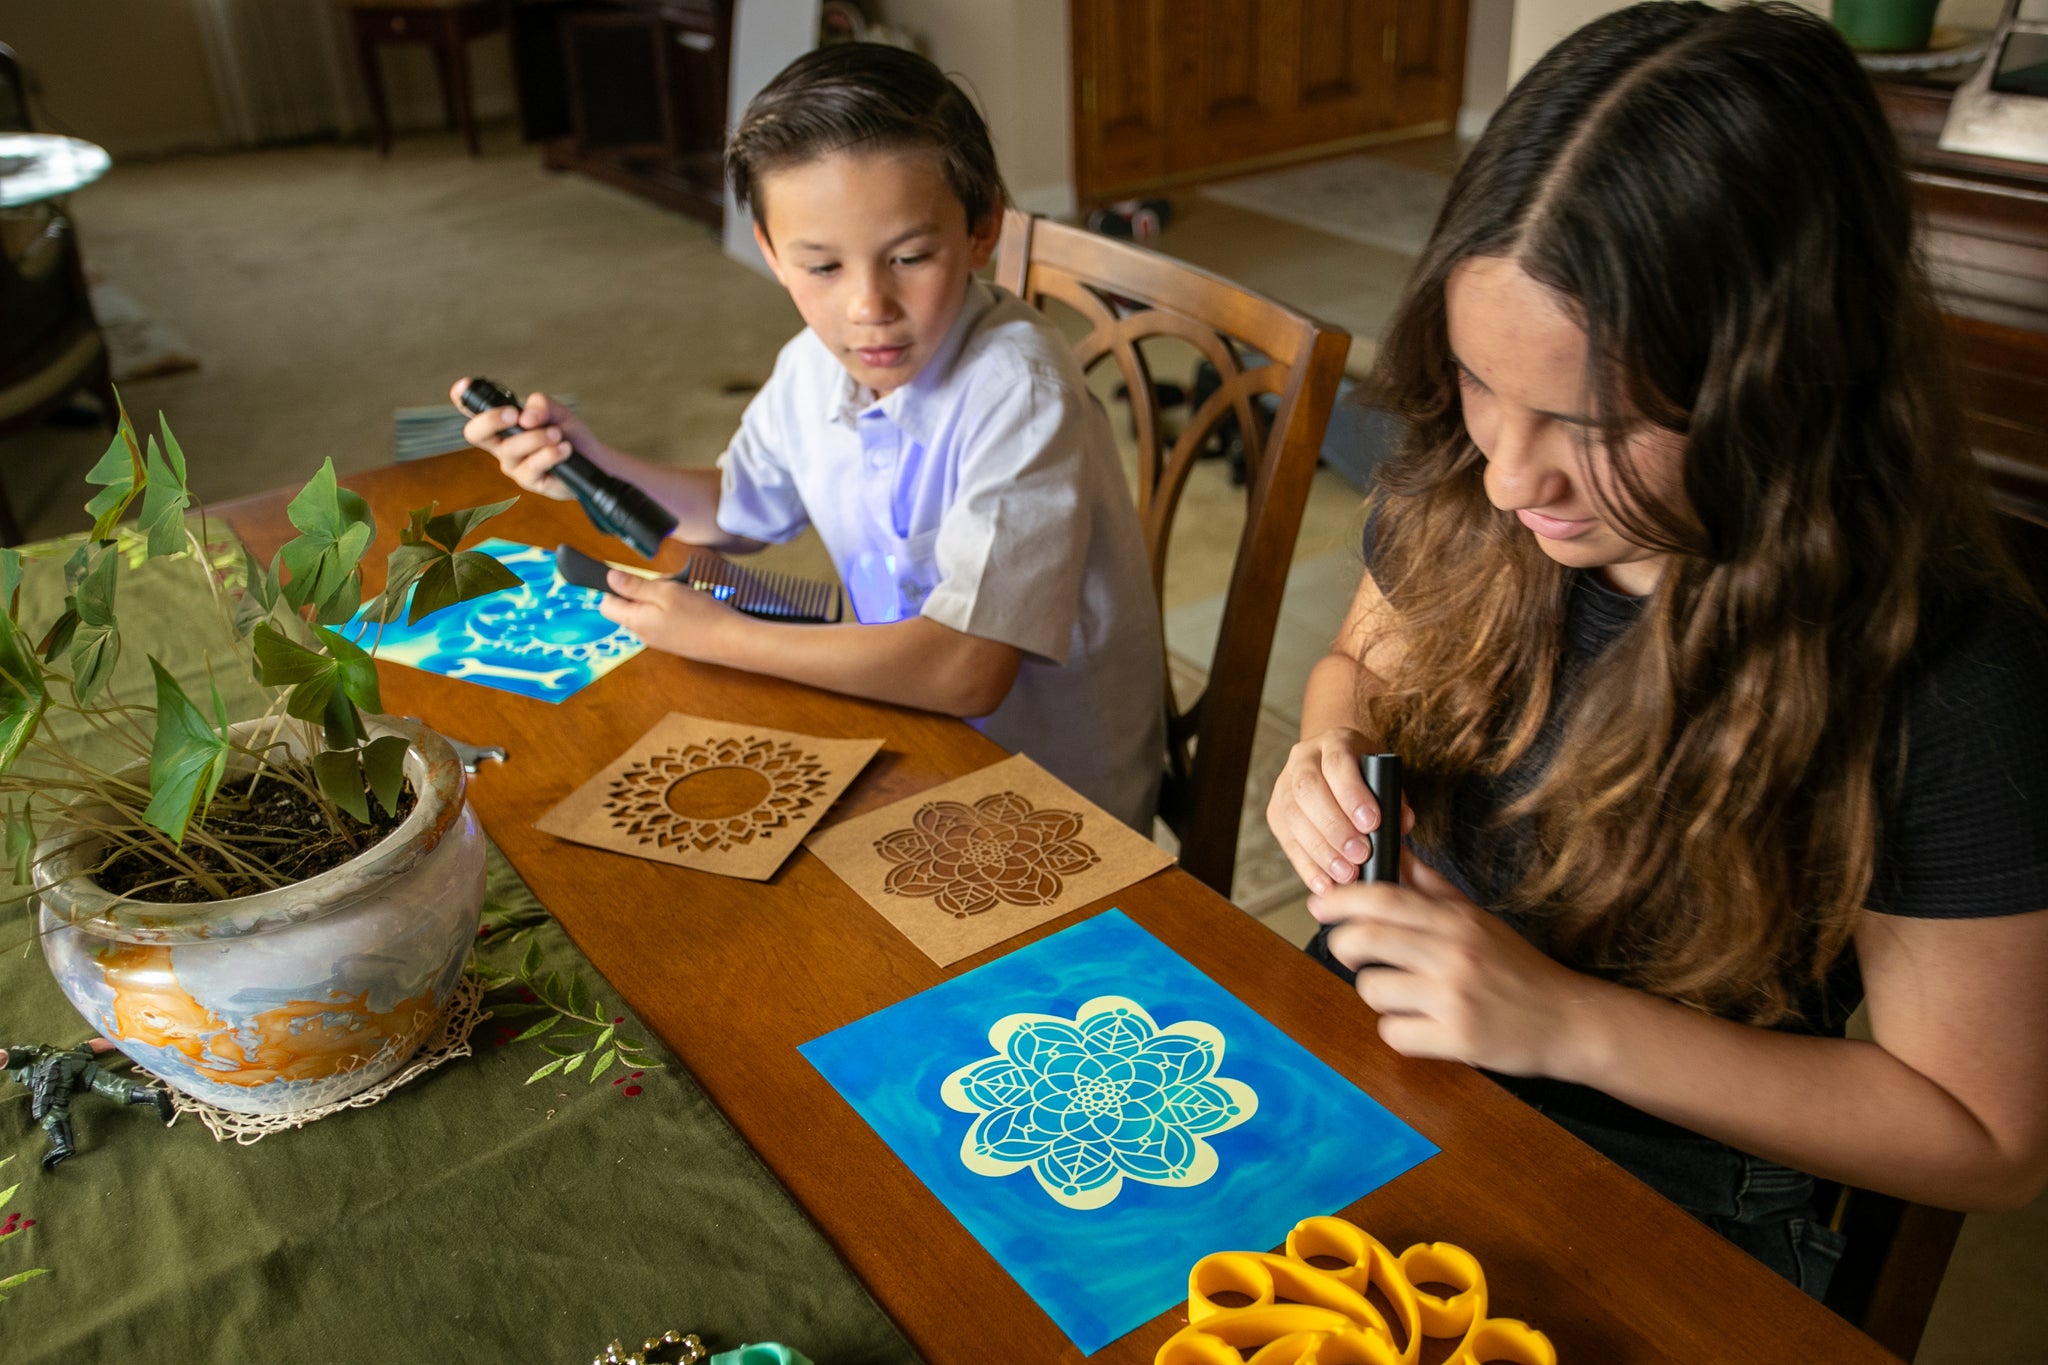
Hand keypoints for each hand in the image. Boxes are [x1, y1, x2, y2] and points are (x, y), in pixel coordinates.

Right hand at [448, 378, 588, 500]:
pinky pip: (532, 466)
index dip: (463, 398)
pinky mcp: (529, 480)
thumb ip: (541, 405)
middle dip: (491, 420)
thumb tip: (526, 417)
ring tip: (557, 434)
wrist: (593, 460)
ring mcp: (513, 464)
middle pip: (475, 433)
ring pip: (511, 448)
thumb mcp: (558, 412)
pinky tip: (564, 449)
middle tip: (515, 415)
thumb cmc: (569, 435)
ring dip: (537, 437)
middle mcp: (502, 445)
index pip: (475, 411)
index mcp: (503, 425)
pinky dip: (550, 453)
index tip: (464, 387)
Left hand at [596, 569, 737, 659]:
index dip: (616, 587)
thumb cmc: (702, 616)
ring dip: (664, 596)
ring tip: (685, 593)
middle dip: (647, 589)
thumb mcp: (666, 592)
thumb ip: (635, 586)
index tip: (635, 577)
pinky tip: (692, 604)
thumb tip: (611, 578)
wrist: (732, 642)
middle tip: (670, 584)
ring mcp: (660, 638)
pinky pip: (665, 617)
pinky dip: (675, 607)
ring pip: (650, 609)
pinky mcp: (674, 639)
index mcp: (636, 621)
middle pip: (631, 604)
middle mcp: (643, 633)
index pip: (607, 605)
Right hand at [1266, 726, 1410, 894]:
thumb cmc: (1365, 775)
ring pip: (1293, 817)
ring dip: (1321, 851)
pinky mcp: (1276, 813)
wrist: (1333, 765)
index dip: (1352, 794)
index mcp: (1334, 742)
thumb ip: (1395, 799)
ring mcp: (1284, 785)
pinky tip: (1325, 884)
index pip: (1338, 763)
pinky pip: (1287, 842)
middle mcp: (1303, 759)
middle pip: (1308, 791)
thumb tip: (1401, 823)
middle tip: (1360, 855)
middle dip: (1335, 827)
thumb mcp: (1384, 777)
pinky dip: (1307, 867)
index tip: (1372, 823)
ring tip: (1346, 874)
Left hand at [1309, 849, 1596, 1076]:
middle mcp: (1454, 953)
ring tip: (1404, 995)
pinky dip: (1400, 1031)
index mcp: (1456, 920)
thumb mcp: (1476, 918)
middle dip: (1344, 946)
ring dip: (1378, 993)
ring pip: (1372, 989)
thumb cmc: (1516, 968)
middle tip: (1353, 953)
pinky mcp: (1457, 1038)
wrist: (1569, 1020)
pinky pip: (1393, 1033)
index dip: (1342, 898)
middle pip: (1365, 939)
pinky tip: (1423, 1025)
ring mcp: (1454, 997)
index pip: (1384, 897)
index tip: (1319, 904)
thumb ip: (1430, 888)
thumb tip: (1394, 852)